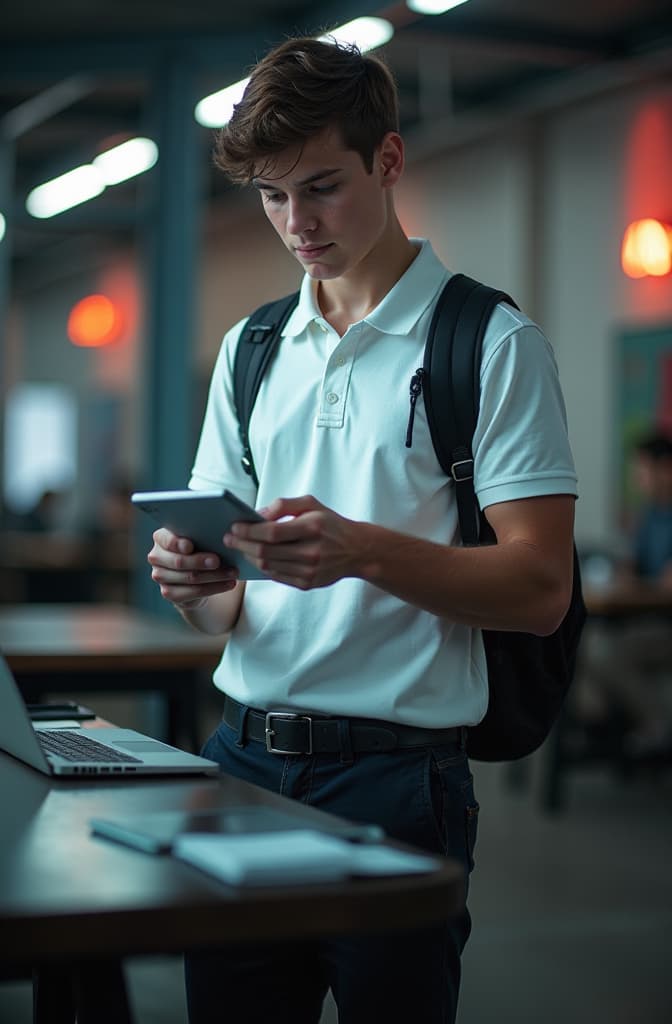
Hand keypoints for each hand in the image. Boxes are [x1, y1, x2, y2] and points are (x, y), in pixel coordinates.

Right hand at [147, 528, 239, 607]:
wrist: (194, 574)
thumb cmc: (199, 548)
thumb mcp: (200, 538)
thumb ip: (203, 534)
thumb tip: (223, 535)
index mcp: (161, 538)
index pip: (166, 540)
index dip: (177, 544)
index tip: (190, 546)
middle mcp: (156, 557)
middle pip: (179, 561)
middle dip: (200, 561)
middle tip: (218, 560)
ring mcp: (160, 576)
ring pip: (190, 577)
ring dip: (214, 576)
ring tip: (233, 572)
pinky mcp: (169, 593)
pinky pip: (194, 592)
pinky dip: (214, 588)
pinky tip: (228, 584)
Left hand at [224, 495, 363, 589]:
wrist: (357, 550)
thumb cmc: (330, 523)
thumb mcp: (311, 504)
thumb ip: (283, 505)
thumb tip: (257, 515)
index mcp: (312, 528)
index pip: (271, 532)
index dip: (248, 531)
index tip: (234, 527)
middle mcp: (312, 551)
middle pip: (265, 552)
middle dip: (242, 545)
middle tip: (228, 539)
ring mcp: (310, 571)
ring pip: (267, 566)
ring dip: (249, 557)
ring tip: (240, 548)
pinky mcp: (308, 584)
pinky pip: (276, 576)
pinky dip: (262, 567)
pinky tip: (256, 558)